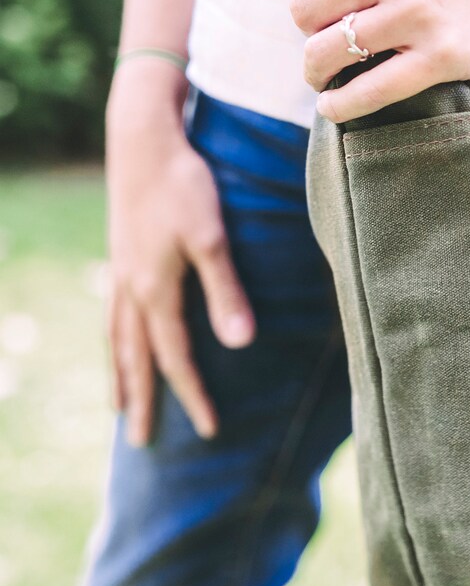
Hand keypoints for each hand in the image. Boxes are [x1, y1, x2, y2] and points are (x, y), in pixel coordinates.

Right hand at [105, 66, 254, 444]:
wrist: (142, 142)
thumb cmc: (183, 186)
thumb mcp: (212, 238)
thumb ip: (226, 292)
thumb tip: (241, 345)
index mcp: (155, 292)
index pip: (176, 358)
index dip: (194, 395)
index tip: (210, 430)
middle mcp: (131, 290)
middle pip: (137, 358)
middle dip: (145, 400)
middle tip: (142, 444)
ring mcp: (121, 273)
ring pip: (118, 339)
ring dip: (121, 375)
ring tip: (119, 404)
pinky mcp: (121, 254)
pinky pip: (113, 314)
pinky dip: (115, 339)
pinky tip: (121, 339)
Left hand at [267, 0, 469, 121]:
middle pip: (303, 13)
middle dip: (308, 30)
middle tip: (328, 36)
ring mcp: (419, 10)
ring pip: (325, 54)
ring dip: (316, 72)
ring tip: (326, 75)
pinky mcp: (443, 55)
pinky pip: (367, 91)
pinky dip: (339, 105)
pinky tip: (336, 105)